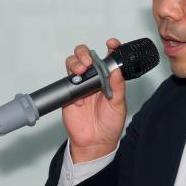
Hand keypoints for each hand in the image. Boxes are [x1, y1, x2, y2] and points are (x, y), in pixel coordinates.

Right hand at [62, 38, 126, 162]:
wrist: (95, 142)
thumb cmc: (110, 124)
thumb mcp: (119, 105)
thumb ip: (118, 87)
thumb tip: (116, 70)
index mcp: (108, 78)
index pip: (108, 57)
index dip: (110, 47)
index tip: (112, 44)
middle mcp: (94, 78)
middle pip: (86, 55)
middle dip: (85, 53)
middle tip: (89, 61)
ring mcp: (80, 84)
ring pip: (73, 63)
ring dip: (76, 62)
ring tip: (81, 70)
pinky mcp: (70, 93)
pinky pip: (67, 81)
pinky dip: (72, 82)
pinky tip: (79, 94)